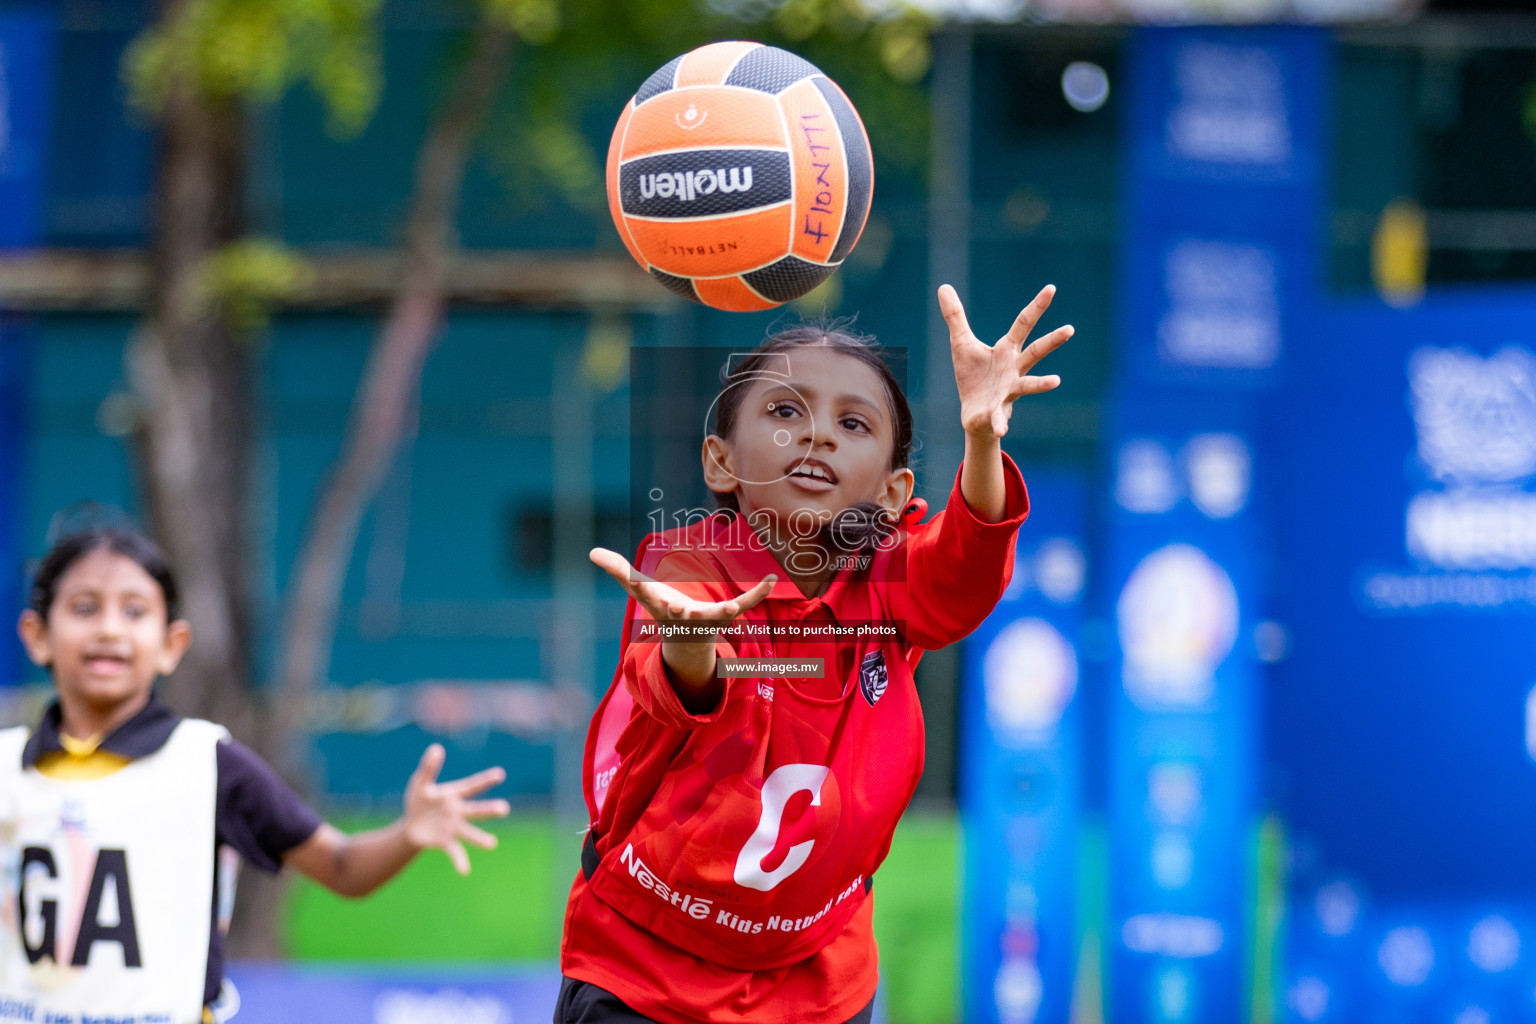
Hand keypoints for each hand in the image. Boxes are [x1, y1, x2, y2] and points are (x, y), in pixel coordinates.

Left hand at [402, 744, 509, 875]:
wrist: (412, 826)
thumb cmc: (420, 800)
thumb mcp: (420, 782)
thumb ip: (429, 767)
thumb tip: (436, 748)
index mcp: (454, 795)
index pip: (472, 786)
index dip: (486, 780)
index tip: (500, 774)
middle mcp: (459, 811)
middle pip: (477, 810)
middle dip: (490, 810)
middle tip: (505, 809)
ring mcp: (454, 828)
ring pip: (470, 832)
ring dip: (480, 839)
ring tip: (492, 844)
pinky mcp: (446, 841)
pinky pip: (455, 851)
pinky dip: (460, 861)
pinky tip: (465, 871)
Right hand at [589, 547, 774, 642]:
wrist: (688, 640)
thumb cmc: (663, 608)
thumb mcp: (640, 588)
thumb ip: (619, 570)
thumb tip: (591, 552)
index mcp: (662, 608)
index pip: (651, 598)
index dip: (645, 591)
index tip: (639, 586)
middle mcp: (685, 617)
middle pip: (683, 615)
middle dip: (682, 613)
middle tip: (679, 609)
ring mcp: (708, 618)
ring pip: (719, 615)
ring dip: (726, 610)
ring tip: (731, 605)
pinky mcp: (727, 615)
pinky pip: (746, 603)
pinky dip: (759, 592)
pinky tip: (774, 578)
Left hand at [939, 283, 1072, 439]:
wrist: (973, 413)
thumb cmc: (973, 376)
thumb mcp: (961, 343)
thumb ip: (955, 317)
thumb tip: (943, 286)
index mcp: (1007, 350)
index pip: (1024, 323)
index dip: (1037, 306)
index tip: (1052, 288)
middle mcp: (1014, 369)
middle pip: (1036, 351)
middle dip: (1052, 341)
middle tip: (1070, 329)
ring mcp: (1009, 390)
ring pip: (1028, 384)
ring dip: (1040, 383)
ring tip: (1056, 381)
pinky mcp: (997, 411)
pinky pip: (1000, 417)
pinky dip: (1000, 423)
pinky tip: (1002, 431)